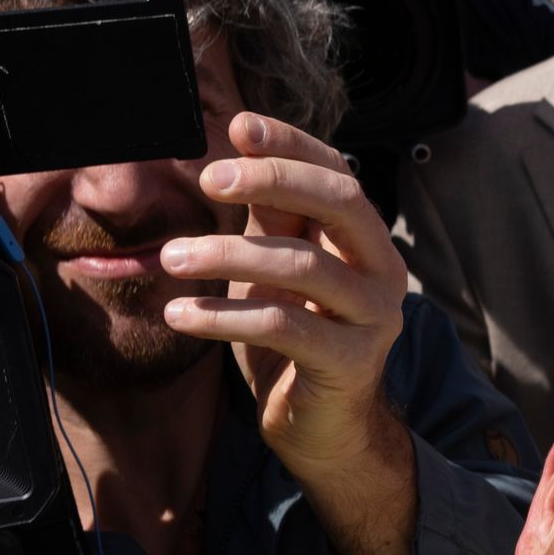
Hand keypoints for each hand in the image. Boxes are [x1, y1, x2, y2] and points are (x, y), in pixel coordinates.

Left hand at [159, 111, 411, 474]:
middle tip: (210, 179)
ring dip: (229, 255)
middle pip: (339, 204)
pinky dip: (225, 317)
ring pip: (303, 266)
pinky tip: (181, 315)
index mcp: (364, 239)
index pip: (337, 173)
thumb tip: (235, 152)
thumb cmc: (294, 340)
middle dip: (273, 181)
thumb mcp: (276, 269)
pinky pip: (284, 326)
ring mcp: (372, 317)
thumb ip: (270, 218)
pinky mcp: (350, 363)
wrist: (322, 428)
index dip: (291, 145)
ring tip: (171, 258)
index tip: (238, 126)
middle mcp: (382, 270)